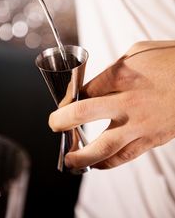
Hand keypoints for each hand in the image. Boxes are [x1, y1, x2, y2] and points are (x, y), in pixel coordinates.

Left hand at [49, 41, 174, 169]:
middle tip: (54, 125)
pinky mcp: (153, 139)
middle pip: (82, 114)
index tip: (63, 105)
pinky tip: (97, 164)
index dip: (67, 100)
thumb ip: (114, 70)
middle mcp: (127, 101)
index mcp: (121, 75)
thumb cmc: (171, 60)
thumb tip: (95, 84)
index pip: (83, 91)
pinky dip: (107, 163)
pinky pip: (125, 156)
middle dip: (61, 122)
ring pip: (103, 146)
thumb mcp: (138, 52)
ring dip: (81, 155)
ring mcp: (141, 123)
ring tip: (69, 160)